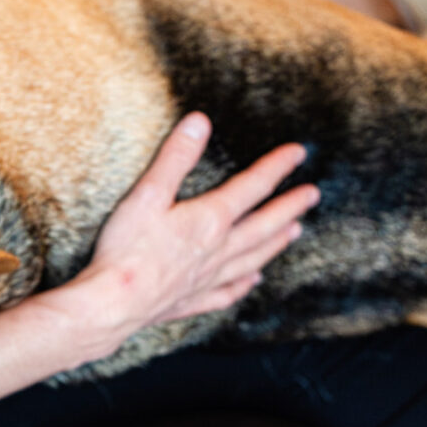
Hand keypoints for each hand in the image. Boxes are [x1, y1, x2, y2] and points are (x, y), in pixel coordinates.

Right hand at [51, 111, 317, 355]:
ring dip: (277, 242)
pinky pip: (228, 292)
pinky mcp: (193, 300)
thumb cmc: (126, 250)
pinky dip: (245, 284)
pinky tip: (253, 280)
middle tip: (312, 195)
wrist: (114, 304)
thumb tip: (199, 122)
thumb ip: (175, 157)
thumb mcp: (147, 194)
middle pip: (264, 225)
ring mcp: (208, 278)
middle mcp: (218, 250)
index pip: (253, 187)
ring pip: (254, 257)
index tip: (299, 153)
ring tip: (296, 231)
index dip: (277, 167)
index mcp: (210, 220)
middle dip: (290, 207)